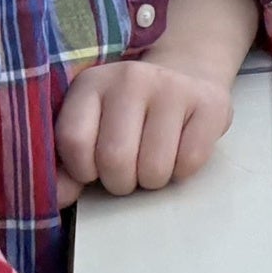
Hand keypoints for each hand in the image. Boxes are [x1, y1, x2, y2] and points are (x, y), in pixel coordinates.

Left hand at [57, 59, 237, 194]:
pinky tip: (178, 152)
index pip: (74, 140)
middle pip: (115, 159)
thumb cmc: (130, 114)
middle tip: (127, 173)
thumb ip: (67, 163)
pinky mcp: (210, 102)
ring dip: (152, 181)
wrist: (187, 74)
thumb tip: (60, 198)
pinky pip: (190, 161)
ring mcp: (173, 87)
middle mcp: (131, 78)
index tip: (93, 169)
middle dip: (120, 182)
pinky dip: (182, 172)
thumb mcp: (92, 126)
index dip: (82, 170)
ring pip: (154, 167)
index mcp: (92, 83)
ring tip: (152, 164)